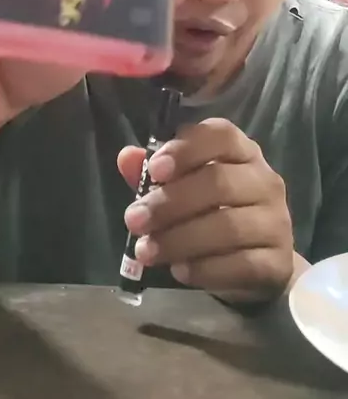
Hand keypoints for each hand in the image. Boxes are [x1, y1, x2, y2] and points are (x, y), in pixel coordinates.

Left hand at [119, 118, 294, 303]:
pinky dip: (204, 269)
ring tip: (146, 251)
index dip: (186, 149)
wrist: (258, 265)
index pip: (221, 135)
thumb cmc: (214, 213)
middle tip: (134, 220)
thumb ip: (155, 173)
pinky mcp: (279, 262)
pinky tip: (179, 271)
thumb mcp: (182, 188)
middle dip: (170, 202)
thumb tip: (127, 157)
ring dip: (179, 240)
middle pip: (219, 182)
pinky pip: (241, 264)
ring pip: (228, 226)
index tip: (154, 170)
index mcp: (242, 152)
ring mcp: (277, 222)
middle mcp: (265, 181)